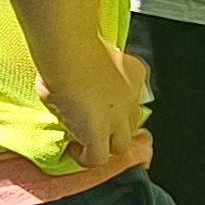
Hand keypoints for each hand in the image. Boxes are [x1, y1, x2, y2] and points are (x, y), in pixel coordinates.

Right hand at [48, 41, 152, 175]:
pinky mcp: (101, 135)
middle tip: (89, 127)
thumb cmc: (73, 46)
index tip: (98, 108)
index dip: (115, 109)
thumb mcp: (94, 56)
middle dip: (112, 129)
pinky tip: (73, 148)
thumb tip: (82, 84)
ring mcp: (119, 119)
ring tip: (82, 141)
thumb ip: (96, 72)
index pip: (133, 100)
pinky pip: (98, 158)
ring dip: (102, 146)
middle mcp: (133, 97)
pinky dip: (85, 158)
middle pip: (129, 125)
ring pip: (119, 145)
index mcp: (135, 72)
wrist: (69, 52)